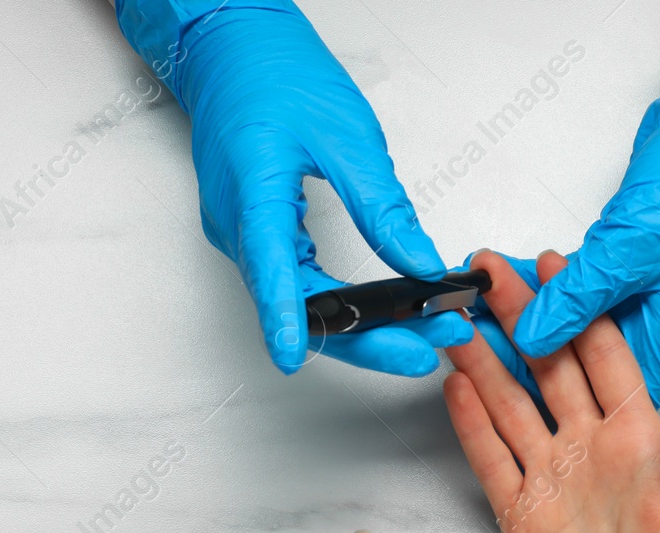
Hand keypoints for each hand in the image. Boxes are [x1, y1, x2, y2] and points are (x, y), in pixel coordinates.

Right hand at [116, 0, 471, 376]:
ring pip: (301, 300)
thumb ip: (383, 206)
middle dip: (367, 335)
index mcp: (251, 193)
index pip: (268, 269)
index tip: (292, 357)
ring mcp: (242, 234)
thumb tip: (421, 264)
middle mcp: (236, 226)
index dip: (284, 319)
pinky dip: (342, 300)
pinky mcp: (256, 234)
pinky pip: (296, 282)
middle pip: (299, 303)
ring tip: (423, 329)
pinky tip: (383, 308)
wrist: (229, 47)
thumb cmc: (274, 74)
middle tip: (429, 346)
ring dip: (361, 322)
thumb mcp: (345, 135)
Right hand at [442, 252, 659, 532]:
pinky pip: (489, 456)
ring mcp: (553, 480)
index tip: (553, 266)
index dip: (579, 310)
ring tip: (456, 319)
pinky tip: (454, 384)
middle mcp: (593, 452)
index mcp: (643, 444)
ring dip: (484, 362)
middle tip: (488, 272)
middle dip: (520, 317)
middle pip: (550, 368)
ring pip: (511, 404)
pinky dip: (469, 419)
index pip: (605, 359)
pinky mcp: (519, 516)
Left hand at [480, 0, 659, 404]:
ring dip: (518, 307)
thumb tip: (533, 338)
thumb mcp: (633, 250)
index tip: (492, 380)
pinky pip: (567, 286)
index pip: (599, 389)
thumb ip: (580, 299)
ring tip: (468, 299)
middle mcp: (650, 323)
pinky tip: (495, 275)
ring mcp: (634, 295)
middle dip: (518, 345)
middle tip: (463, 333)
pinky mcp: (619, 265)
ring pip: (566, 319)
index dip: (546, 391)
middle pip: (575, 358)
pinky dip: (534, 280)